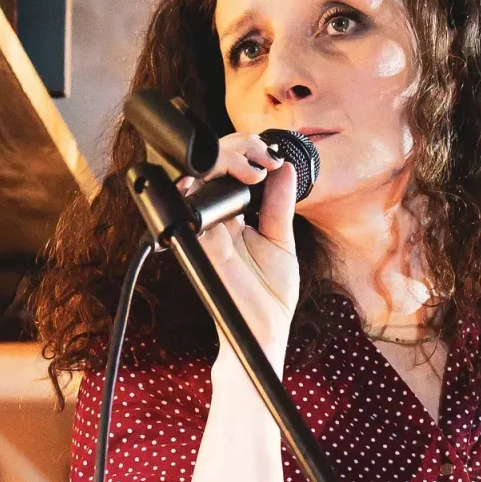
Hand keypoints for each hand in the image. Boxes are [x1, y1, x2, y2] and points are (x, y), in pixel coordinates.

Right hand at [177, 132, 299, 370]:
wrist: (263, 331)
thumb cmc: (269, 294)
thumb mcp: (281, 240)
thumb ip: (279, 205)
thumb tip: (285, 168)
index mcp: (232, 220)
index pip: (229, 175)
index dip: (244, 155)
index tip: (269, 154)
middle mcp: (215, 223)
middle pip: (211, 170)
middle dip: (236, 149)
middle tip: (263, 155)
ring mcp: (206, 234)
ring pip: (199, 182)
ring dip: (224, 162)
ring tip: (253, 165)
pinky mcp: (203, 248)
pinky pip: (195, 212)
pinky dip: (206, 190)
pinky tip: (237, 178)